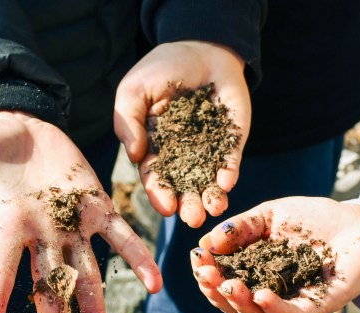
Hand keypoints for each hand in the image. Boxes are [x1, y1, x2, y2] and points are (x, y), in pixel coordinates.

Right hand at [0, 111, 161, 312]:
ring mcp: (71, 224)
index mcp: (5, 226)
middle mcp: (39, 234)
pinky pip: (122, 235)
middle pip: (46, 284)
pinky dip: (138, 257)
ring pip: (86, 270)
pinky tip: (156, 284)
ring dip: (95, 305)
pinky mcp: (97, 206)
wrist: (19, 127)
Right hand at [114, 41, 250, 227]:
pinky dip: (229, 173)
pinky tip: (227, 183)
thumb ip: (128, 122)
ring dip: (211, 198)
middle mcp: (180, 158)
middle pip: (183, 187)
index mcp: (154, 151)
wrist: (200, 48)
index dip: (160, 194)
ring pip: (208, 182)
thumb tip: (134, 155)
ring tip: (214, 209)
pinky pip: (230, 161)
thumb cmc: (160, 69)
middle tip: (193, 219)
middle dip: (188, 205)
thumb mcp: (133, 91)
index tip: (166, 207)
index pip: (155, 178)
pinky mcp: (231, 142)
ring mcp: (207, 152)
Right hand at [191, 197, 359, 312]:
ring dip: (238, 303)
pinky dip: (272, 308)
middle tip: (207, 275)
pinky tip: (259, 295)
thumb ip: (241, 227)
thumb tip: (208, 242)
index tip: (197, 257)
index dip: (206, 274)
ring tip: (227, 285)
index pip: (222, 282)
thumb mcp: (271, 215)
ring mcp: (292, 302)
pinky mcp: (317, 306)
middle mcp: (269, 293)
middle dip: (215, 291)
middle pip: (234, 304)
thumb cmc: (316, 218)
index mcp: (253, 273)